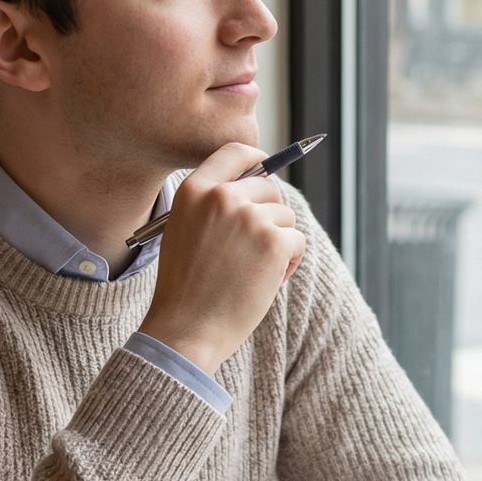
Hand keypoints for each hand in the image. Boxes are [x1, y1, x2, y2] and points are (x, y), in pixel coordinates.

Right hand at [137, 142, 306, 375]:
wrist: (186, 329)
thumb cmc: (185, 289)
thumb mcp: (184, 231)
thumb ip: (212, 206)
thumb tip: (257, 188)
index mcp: (194, 190)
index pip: (236, 151)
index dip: (258, 159)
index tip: (267, 168)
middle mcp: (222, 196)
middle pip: (268, 187)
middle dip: (270, 215)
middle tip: (255, 249)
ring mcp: (249, 217)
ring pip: (285, 217)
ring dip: (278, 243)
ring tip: (252, 272)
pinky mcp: (274, 241)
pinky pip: (297, 241)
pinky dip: (289, 262)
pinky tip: (265, 282)